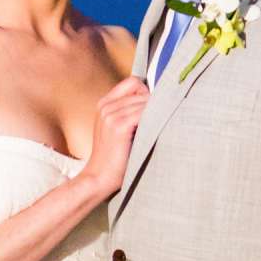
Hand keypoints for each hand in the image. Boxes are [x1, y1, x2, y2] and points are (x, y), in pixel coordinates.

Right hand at [80, 76, 150, 200]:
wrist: (99, 178)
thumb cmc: (113, 158)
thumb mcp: (116, 129)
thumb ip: (128, 112)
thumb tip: (158, 100)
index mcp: (104, 104)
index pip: (133, 82)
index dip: (146, 92)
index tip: (153, 108)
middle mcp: (106, 106)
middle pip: (142, 91)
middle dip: (154, 104)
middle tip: (160, 121)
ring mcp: (111, 115)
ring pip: (146, 102)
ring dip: (156, 113)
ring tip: (157, 130)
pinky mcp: (118, 126)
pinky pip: (145, 114)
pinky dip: (154, 120)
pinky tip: (155, 132)